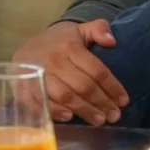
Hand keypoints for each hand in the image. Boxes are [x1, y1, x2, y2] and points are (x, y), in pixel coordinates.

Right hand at [13, 20, 128, 125]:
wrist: (27, 46)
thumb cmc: (59, 42)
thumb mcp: (79, 30)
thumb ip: (98, 29)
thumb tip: (112, 41)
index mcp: (70, 47)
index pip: (96, 70)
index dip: (112, 87)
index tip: (124, 100)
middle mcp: (55, 60)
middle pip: (83, 85)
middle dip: (102, 102)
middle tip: (115, 116)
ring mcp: (39, 74)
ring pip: (65, 96)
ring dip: (84, 110)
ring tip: (99, 120)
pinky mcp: (25, 87)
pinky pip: (41, 102)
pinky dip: (55, 110)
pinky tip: (69, 117)